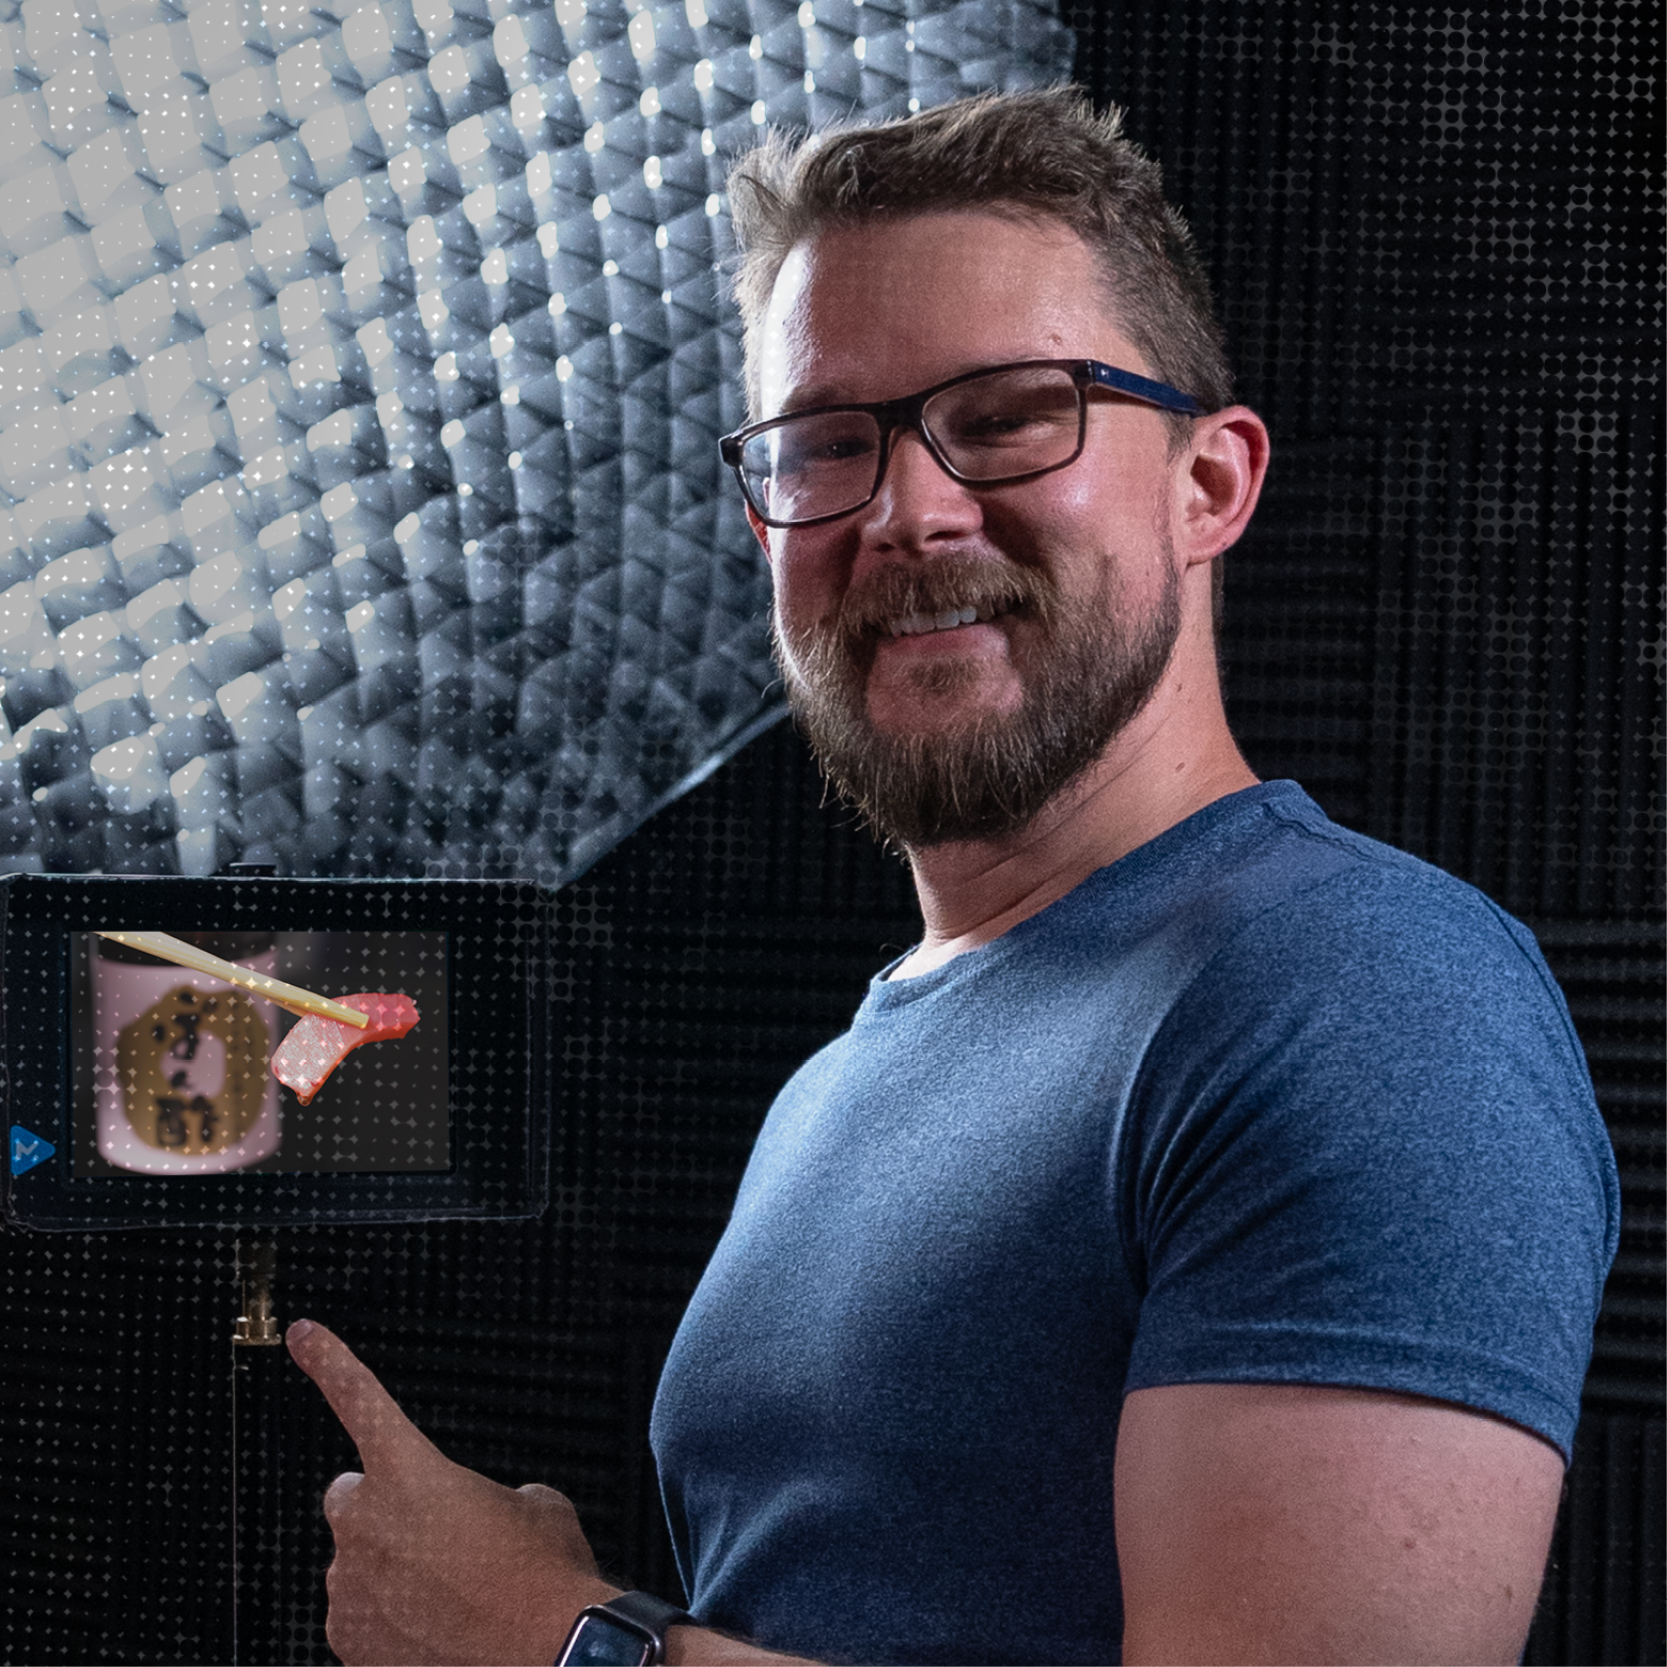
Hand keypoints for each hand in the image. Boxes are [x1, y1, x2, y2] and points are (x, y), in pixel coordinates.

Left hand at [287, 1318, 617, 1665]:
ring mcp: (351, 1590)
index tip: (301, 1335)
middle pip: (350, 1498)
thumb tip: (491, 1513)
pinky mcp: (348, 1645)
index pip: (359, 1399)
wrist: (547, 1654)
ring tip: (453, 1595)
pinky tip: (439, 1631)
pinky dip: (391, 1623)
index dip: (328, 1361)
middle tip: (432, 1536)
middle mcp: (367, 1526)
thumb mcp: (536, 1505)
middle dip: (381, 1509)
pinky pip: (361, 1619)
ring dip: (391, 1571)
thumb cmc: (542, 1577)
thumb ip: (493, 1493)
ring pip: (358, 1565)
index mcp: (410, 1472)